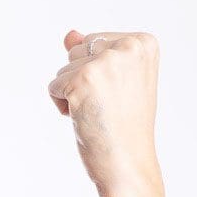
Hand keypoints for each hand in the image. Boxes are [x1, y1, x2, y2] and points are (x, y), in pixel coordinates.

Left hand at [48, 29, 160, 191]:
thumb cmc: (123, 127)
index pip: (95, 42)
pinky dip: (61, 106)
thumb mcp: (115, 82)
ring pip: (63, 70)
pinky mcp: (82, 80)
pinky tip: (84, 118)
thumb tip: (70, 34)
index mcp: (143, 42)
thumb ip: (94, 53)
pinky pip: (53, 87)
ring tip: (97, 113)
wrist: (127, 162)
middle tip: (106, 106)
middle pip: (77, 51)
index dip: (97, 73)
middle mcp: (128, 46)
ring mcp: (105, 62)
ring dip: (71, 95)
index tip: (119, 95)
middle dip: (81, 80)